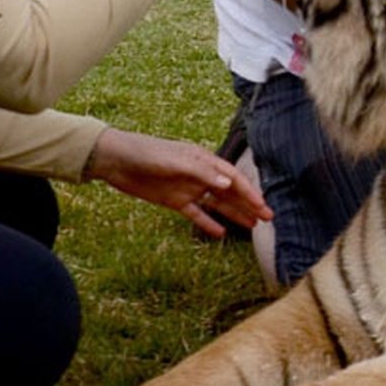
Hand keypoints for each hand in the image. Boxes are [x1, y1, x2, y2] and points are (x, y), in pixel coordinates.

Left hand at [83, 128, 271, 237]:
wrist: (117, 160)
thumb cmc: (147, 152)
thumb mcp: (176, 161)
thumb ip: (202, 173)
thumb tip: (228, 185)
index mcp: (203, 160)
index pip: (233, 178)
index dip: (249, 192)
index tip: (263, 206)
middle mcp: (199, 175)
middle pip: (230, 192)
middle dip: (249, 204)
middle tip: (267, 218)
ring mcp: (188, 188)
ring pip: (217, 204)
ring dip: (234, 214)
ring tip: (253, 226)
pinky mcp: (174, 200)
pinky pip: (196, 214)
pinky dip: (208, 223)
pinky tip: (220, 233)